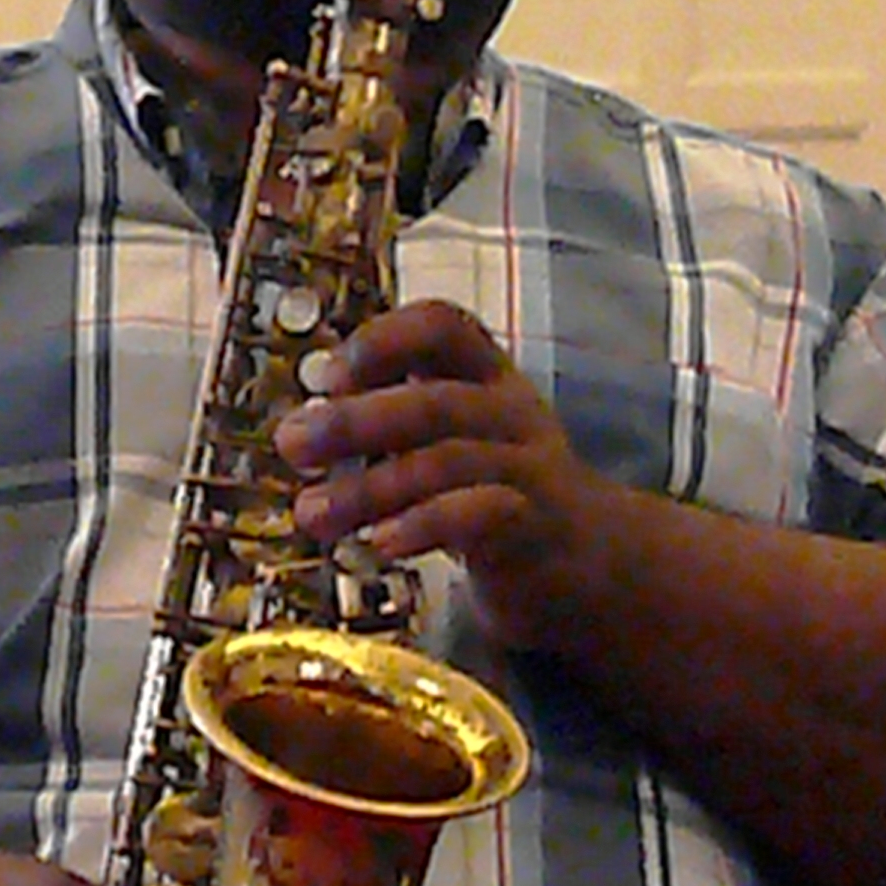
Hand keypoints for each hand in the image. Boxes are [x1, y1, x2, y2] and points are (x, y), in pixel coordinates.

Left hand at [271, 297, 624, 652]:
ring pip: (449, 462)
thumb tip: (302, 428)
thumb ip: (387, 426)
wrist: (590, 557)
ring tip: (315, 513)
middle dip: (355, 422)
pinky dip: (425, 525)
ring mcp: (529, 468)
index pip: (442, 328)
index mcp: (484, 377)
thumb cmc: (497, 490)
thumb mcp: (451, 440)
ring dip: (370, 487)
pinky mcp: (536, 526)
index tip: (329, 375)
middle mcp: (510, 412)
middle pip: (435, 401)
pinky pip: (481, 514)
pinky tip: (380, 543)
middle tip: (294, 444)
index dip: (384, 341)